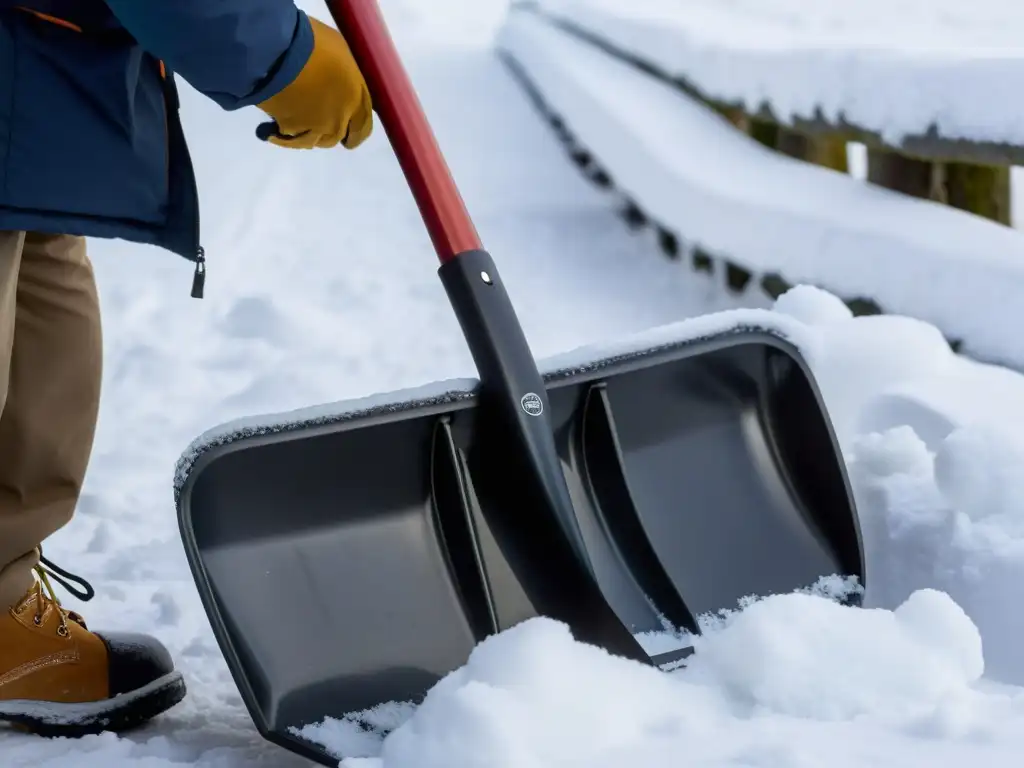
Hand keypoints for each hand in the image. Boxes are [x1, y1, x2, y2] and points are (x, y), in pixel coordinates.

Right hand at [257, 16, 372, 148]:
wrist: (279, 52)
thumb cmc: (313, 42)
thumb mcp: (340, 52)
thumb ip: (343, 74)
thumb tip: (338, 80)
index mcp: (356, 98)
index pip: (363, 124)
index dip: (357, 131)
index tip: (351, 134)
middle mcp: (338, 118)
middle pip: (337, 136)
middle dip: (331, 134)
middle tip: (321, 129)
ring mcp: (314, 127)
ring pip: (313, 141)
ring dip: (306, 137)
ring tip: (295, 129)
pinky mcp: (290, 128)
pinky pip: (287, 138)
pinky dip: (281, 137)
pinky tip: (272, 133)